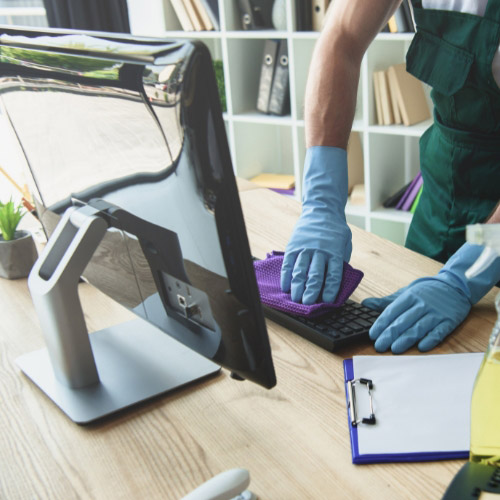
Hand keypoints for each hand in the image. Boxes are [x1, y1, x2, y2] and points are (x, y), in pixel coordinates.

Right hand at [280, 146, 351, 303]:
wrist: (321, 210)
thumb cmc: (335, 230)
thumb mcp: (345, 243)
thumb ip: (341, 261)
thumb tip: (337, 282)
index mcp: (335, 252)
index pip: (333, 274)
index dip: (330, 289)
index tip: (327, 302)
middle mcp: (320, 251)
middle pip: (315, 275)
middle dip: (311, 291)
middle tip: (307, 304)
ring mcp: (305, 248)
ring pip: (300, 270)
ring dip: (297, 287)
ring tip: (295, 299)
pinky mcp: (293, 246)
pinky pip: (288, 264)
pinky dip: (286, 276)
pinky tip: (285, 287)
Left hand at [362, 243, 499, 352]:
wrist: (456, 285)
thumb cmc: (426, 292)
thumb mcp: (405, 293)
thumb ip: (386, 302)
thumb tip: (365, 304)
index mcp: (409, 297)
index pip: (392, 311)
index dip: (381, 324)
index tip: (373, 334)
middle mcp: (422, 305)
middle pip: (403, 321)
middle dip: (390, 334)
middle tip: (379, 346)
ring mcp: (436, 313)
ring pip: (418, 327)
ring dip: (406, 339)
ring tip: (395, 349)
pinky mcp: (449, 321)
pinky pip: (439, 331)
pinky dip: (430, 339)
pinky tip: (421, 347)